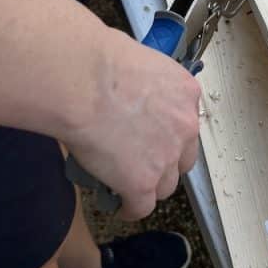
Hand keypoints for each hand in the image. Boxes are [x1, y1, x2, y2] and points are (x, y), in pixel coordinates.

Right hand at [66, 28, 201, 220]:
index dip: (167, 132)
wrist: (82, 81)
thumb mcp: (133, 59)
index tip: (152, 136)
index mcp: (184, 91)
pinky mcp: (142, 183)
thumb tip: (123, 90)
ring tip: (128, 186)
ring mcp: (165, 157)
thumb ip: (140, 82)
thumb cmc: (96, 60)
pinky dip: (130, 208)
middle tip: (143, 161)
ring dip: (149, 186)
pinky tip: (119, 206)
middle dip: (166, 162)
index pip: (184, 121)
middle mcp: (184, 125)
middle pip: (182, 157)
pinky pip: (141, 206)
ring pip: (165, 185)